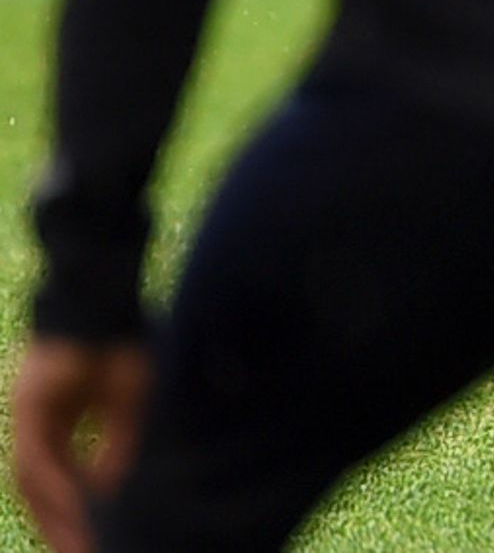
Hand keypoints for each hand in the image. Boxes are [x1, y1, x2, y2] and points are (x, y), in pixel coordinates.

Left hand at [12, 337, 150, 552]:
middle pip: (37, 488)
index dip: (73, 508)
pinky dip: (57, 484)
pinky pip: (39, 457)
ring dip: (54, 514)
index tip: (93, 536)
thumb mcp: (128, 405)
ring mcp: (29, 416)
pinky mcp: (30, 407)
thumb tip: (118, 489)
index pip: (60, 476)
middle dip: (57, 523)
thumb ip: (118, 447)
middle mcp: (38, 425)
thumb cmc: (122, 344)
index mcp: (59, 421)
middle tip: (78, 552)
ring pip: (32, 480)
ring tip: (76, 542)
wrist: (101, 301)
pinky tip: (77, 505)